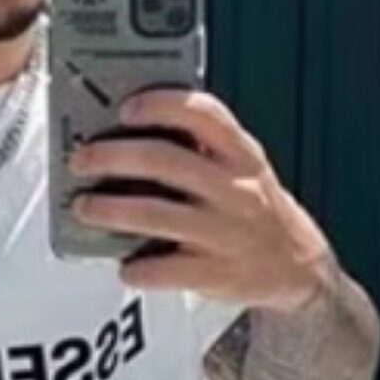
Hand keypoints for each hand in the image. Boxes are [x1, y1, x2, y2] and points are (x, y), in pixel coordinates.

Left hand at [68, 88, 332, 312]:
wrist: (297, 267)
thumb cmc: (255, 209)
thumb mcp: (244, 167)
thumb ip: (203, 146)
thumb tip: (134, 131)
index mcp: (241, 154)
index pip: (202, 114)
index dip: (160, 105)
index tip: (126, 108)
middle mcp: (235, 190)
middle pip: (165, 162)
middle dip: (113, 157)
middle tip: (82, 160)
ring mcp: (224, 233)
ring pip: (155, 215)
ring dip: (110, 209)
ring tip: (84, 207)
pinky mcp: (214, 274)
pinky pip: (165, 271)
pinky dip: (137, 268)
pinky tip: (125, 266)